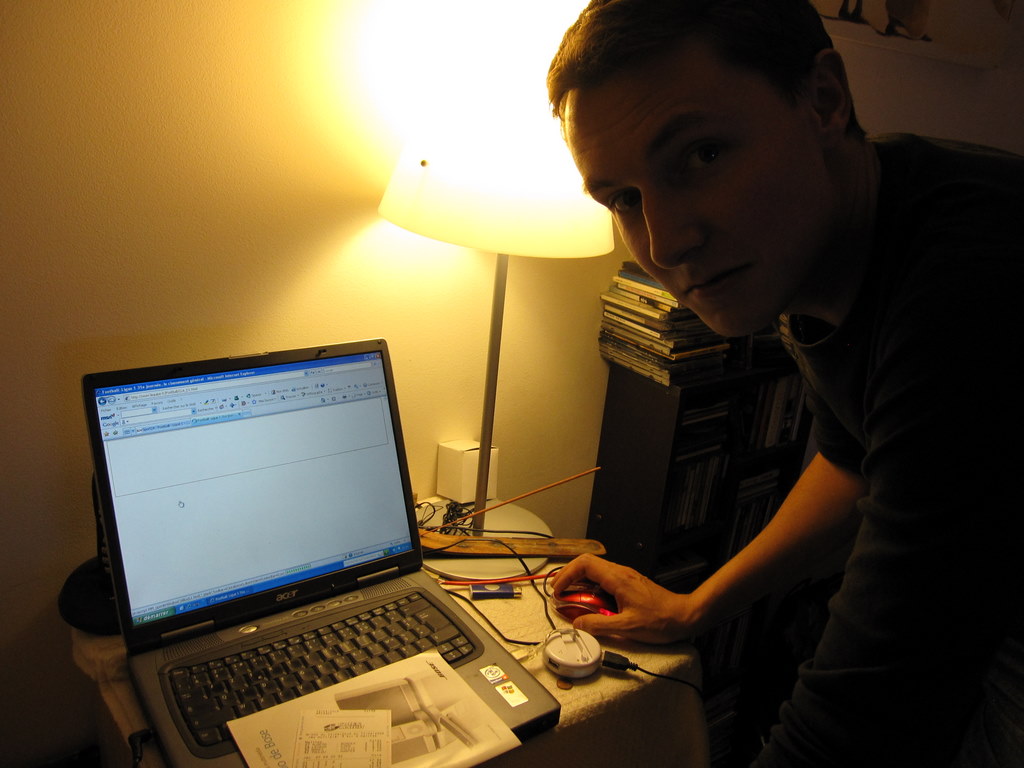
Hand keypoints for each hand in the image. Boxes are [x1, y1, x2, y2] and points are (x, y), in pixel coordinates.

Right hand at [549, 554, 700, 644]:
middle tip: (559, 592)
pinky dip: (592, 588)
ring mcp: (625, 577)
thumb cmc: (661, 620)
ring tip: (571, 598)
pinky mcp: (629, 584)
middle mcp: (620, 573)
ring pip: (595, 571)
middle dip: (569, 576)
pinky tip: (590, 602)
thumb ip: (599, 625)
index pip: (584, 564)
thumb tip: (578, 625)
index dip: (566, 574)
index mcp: (618, 579)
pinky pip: (604, 580)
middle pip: (587, 563)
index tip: (558, 589)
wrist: (684, 616)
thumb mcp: (627, 627)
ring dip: (580, 582)